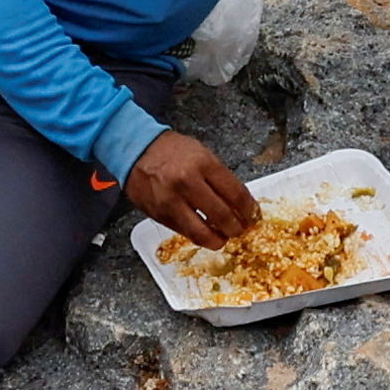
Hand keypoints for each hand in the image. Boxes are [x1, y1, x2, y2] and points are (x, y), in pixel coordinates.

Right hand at [118, 130, 254, 253]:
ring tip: (224, 237)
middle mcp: (188, 183)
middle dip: (237, 228)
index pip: (235, 193)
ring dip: (219, 239)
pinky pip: (185, 233)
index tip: (253, 215)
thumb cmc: (171, 150)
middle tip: (241, 229)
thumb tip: (239, 202)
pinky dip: (199, 236)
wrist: (136, 150)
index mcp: (203, 164)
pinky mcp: (160, 215)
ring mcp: (172, 201)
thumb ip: (219, 177)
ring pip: (202, 232)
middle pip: (222, 216)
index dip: (249, 209)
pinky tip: (206, 233)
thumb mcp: (201, 153)